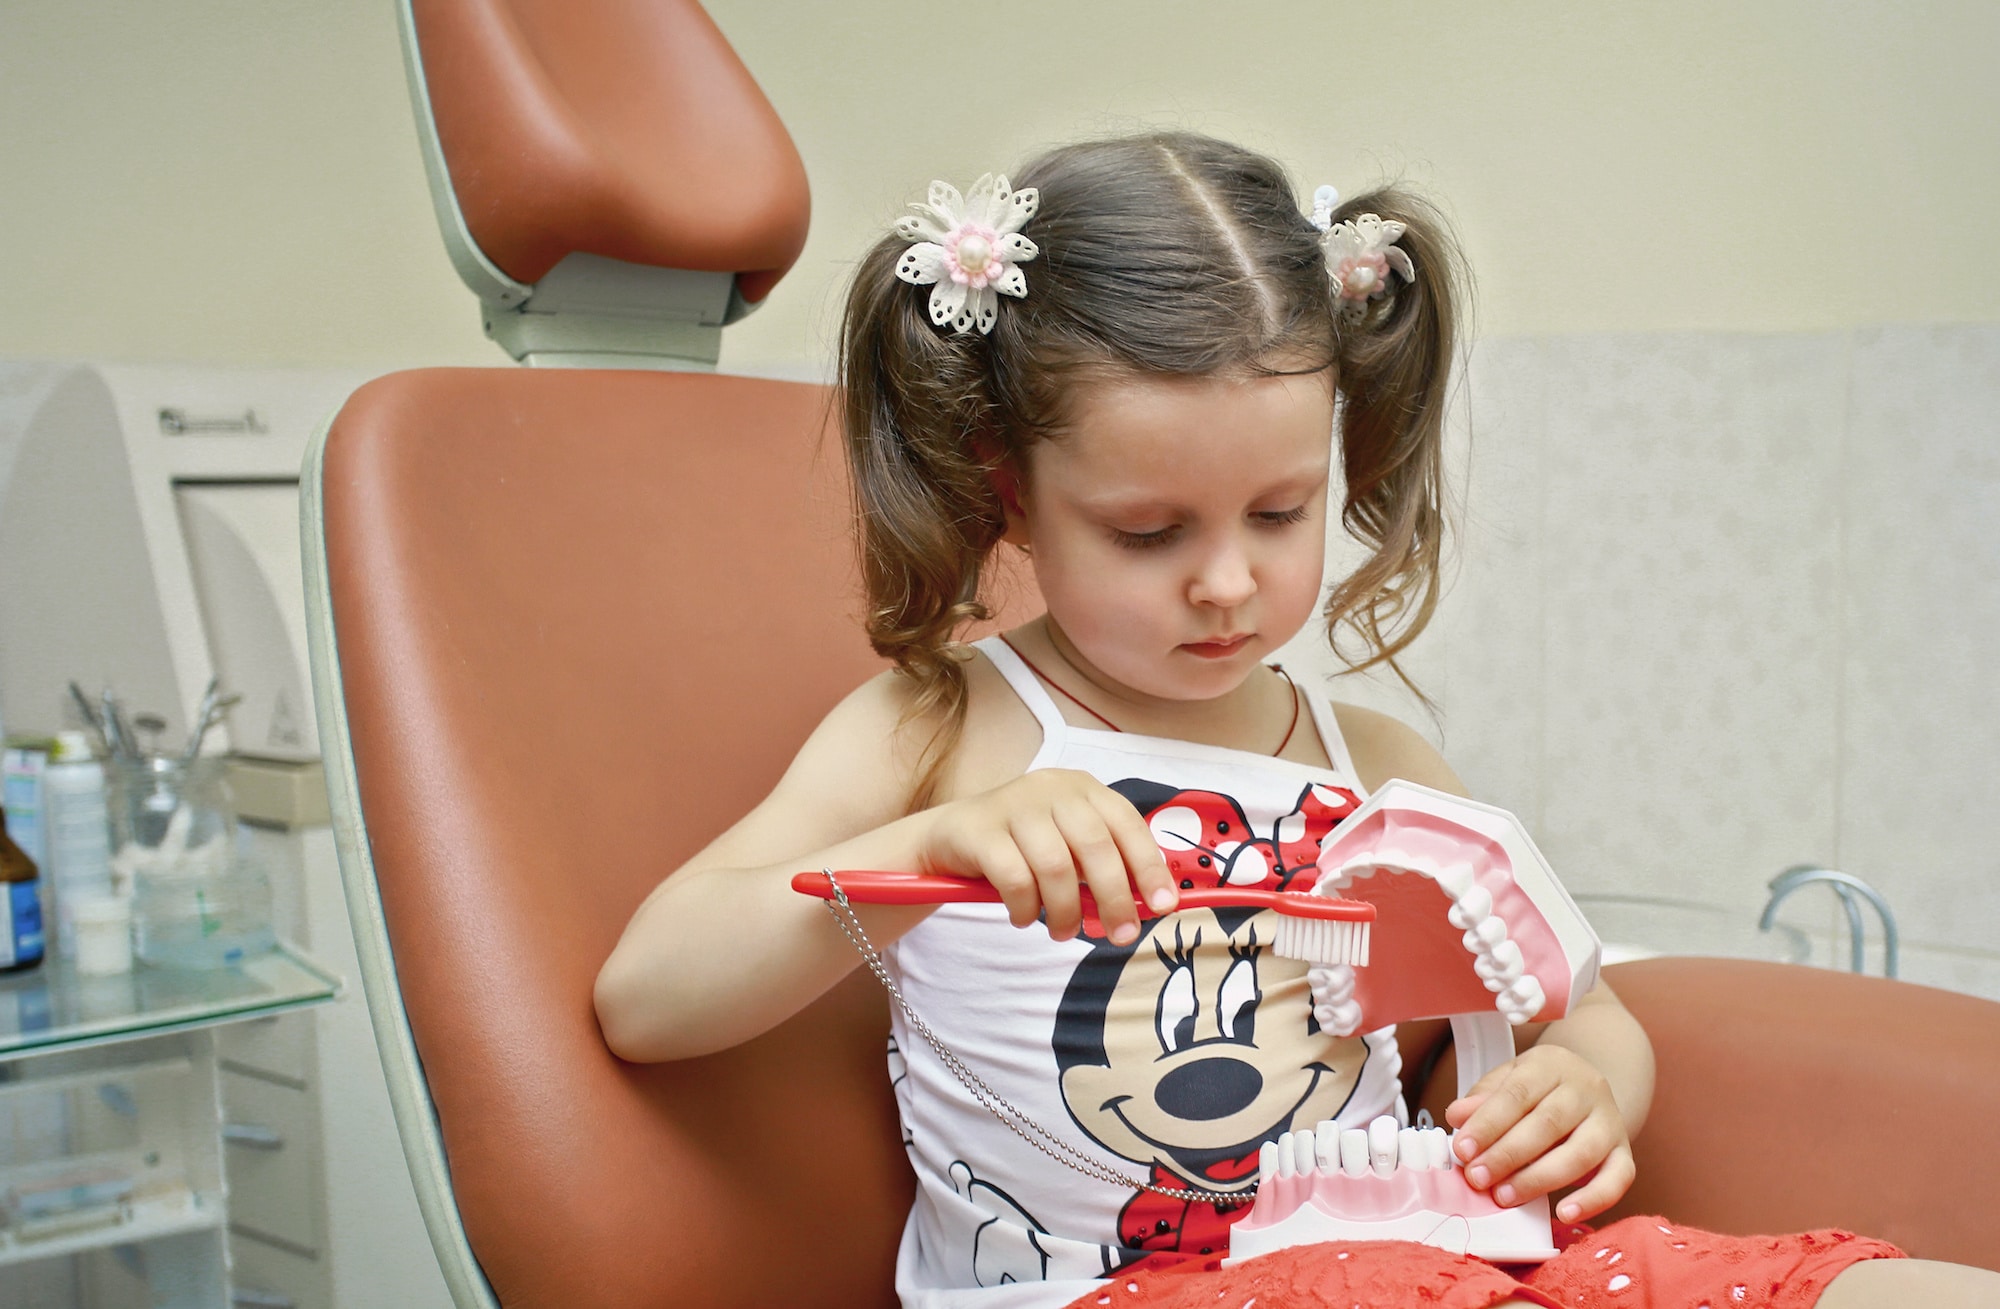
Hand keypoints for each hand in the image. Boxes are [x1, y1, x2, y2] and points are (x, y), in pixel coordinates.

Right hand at [920, 769, 1175, 945]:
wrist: (950, 837)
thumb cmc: (1022, 847)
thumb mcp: (1068, 847)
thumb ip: (1104, 867)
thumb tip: (1148, 905)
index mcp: (1081, 788)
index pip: (1126, 823)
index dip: (1149, 865)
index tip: (1163, 905)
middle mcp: (1050, 788)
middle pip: (1094, 847)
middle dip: (1114, 898)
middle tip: (1119, 935)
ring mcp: (1012, 805)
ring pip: (1055, 867)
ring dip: (1065, 910)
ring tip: (1064, 931)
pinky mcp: (980, 830)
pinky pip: (1014, 879)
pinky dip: (1026, 908)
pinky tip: (1024, 917)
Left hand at [1446, 1043, 1635, 1223]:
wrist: (1587, 1089)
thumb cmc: (1538, 1089)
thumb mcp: (1508, 1080)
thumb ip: (1483, 1098)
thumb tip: (1458, 1115)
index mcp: (1551, 1065)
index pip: (1517, 1094)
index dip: (1488, 1124)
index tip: (1463, 1151)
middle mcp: (1587, 1089)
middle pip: (1548, 1124)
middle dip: (1507, 1155)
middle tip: (1478, 1179)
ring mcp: (1610, 1122)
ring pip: (1580, 1153)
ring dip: (1539, 1179)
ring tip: (1505, 1196)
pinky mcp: (1624, 1152)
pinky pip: (1618, 1178)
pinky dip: (1593, 1199)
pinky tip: (1564, 1213)